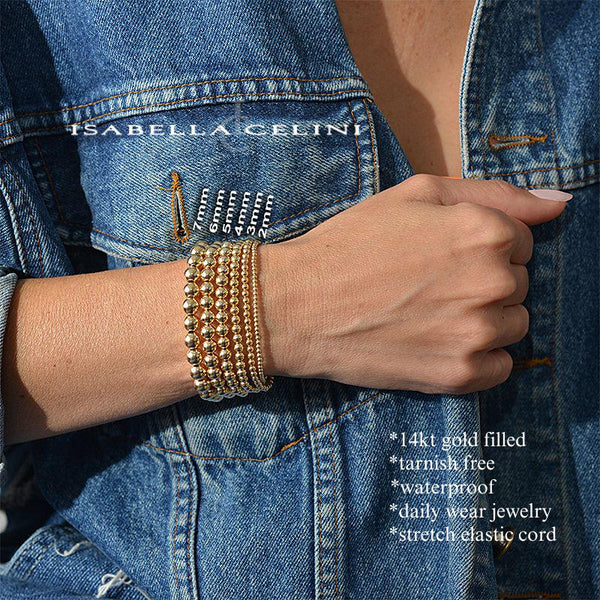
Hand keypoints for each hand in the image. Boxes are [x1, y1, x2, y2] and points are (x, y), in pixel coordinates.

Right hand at [259, 174, 567, 393]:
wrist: (299, 305)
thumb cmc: (351, 243)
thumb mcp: (416, 194)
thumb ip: (495, 193)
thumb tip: (560, 205)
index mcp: (484, 232)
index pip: (523, 241)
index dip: (483, 246)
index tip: (445, 255)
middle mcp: (491, 282)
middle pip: (518, 283)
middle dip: (484, 281)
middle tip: (431, 284)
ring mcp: (477, 333)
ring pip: (514, 324)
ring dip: (484, 319)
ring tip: (433, 314)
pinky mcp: (459, 375)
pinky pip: (500, 366)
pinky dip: (478, 356)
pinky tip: (439, 343)